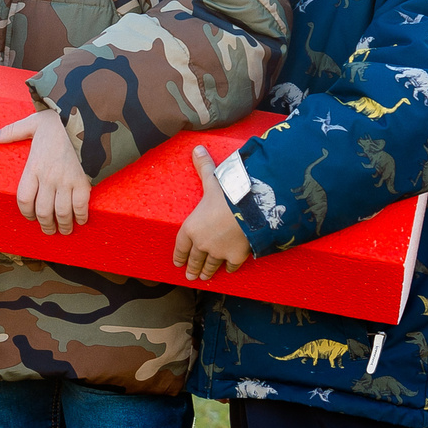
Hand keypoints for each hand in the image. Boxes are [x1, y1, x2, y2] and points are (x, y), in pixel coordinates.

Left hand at [0, 109, 90, 235]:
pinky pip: (81, 206)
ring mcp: (67, 181)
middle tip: (48, 230)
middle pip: (43, 211)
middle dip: (45, 225)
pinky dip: (81, 217)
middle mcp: (49, 178)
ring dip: (63, 225)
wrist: (87, 117)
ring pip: (61, 213)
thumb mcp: (32, 122)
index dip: (26, 213)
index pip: (24, 199)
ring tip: (63, 230)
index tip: (30, 217)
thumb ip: (12, 131)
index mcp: (34, 167)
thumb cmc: (59, 121)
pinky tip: (80, 220)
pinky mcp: (84, 181)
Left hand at [172, 146, 252, 281]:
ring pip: (210, 265)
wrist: (251, 210)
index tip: (177, 263)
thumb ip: (204, 168)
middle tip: (190, 277)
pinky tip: (228, 270)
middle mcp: (201, 243)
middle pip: (194, 259)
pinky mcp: (236, 257)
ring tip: (203, 278)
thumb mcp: (213, 180)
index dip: (179, 255)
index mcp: (191, 227)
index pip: (181, 245)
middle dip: (192, 268)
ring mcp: (218, 252)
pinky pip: (231, 265)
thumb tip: (197, 149)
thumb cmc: (228, 194)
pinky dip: (229, 269)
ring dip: (206, 272)